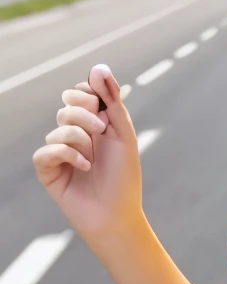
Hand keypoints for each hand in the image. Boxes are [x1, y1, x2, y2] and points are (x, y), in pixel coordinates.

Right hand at [32, 65, 142, 244]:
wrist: (117, 215)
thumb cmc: (124, 178)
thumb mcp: (124, 135)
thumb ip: (113, 101)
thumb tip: (99, 68)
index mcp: (95, 125)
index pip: (81, 93)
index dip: (88, 93)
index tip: (101, 105)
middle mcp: (76, 136)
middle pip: (67, 104)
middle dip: (83, 113)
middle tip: (100, 129)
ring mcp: (60, 153)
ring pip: (58, 128)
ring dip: (79, 139)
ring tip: (93, 158)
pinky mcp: (48, 171)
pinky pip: (46, 151)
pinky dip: (66, 155)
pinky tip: (84, 167)